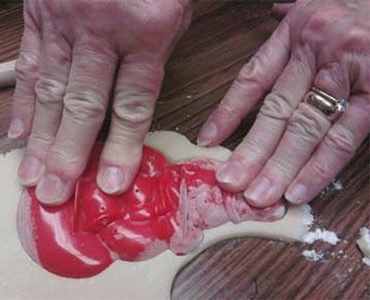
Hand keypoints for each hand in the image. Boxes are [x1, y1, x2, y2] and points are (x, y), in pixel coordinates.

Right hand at [9, 0, 191, 204]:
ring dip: (41, 139)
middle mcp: (102, 29)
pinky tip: (21, 133)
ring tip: (33, 176)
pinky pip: (30, 64)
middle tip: (57, 193)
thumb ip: (155, 56)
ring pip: (52, 91)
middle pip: (84, 106)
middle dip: (69, 155)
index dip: (122, 149)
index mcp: (147, 31)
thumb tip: (132, 106)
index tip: (111, 183)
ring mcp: (65, 20)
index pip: (133, 105)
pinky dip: (25, 102)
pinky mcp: (39, 12)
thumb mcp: (175, 10)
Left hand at [198, 0, 369, 206]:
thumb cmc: (358, 6)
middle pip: (276, 111)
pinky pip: (345, 137)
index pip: (252, 78)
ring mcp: (347, 75)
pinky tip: (299, 189)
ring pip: (306, 129)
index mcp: (296, 32)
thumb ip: (293, 17)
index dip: (227, 112)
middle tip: (231, 183)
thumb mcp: (319, 3)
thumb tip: (273, 11)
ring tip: (259, 196)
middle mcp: (316, 53)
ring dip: (280, 167)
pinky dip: (320, 167)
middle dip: (251, 152)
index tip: (208, 141)